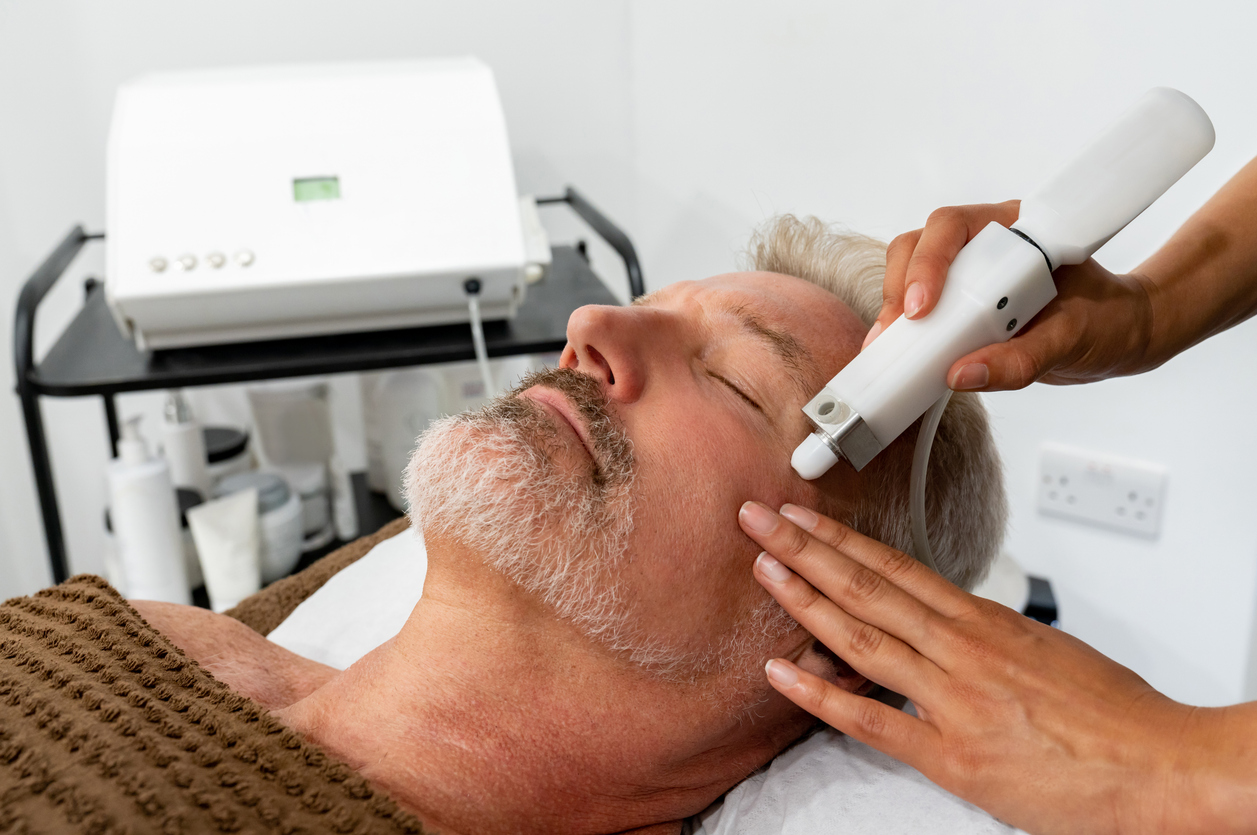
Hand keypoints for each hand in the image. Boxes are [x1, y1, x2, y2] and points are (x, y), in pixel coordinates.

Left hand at [736, 500, 1249, 834]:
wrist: (1162, 765)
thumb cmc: (1114, 714)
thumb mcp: (1045, 652)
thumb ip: (989, 639)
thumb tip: (953, 630)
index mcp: (985, 621)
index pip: (895, 566)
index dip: (841, 539)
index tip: (803, 516)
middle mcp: (961, 648)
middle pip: (866, 586)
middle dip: (804, 549)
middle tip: (757, 518)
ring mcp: (952, 698)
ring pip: (861, 637)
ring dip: (804, 600)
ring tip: (762, 569)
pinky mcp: (952, 755)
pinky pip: (871, 721)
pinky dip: (821, 695)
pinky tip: (782, 672)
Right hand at [869, 202, 1156, 390]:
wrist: (1119, 334)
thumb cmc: (1105, 322)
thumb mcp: (1072, 341)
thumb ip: (1021, 359)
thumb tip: (962, 375)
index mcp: (1017, 229)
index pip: (954, 227)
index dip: (929, 262)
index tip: (922, 308)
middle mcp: (986, 243)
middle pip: (918, 246)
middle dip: (901, 286)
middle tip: (898, 331)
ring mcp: (968, 272)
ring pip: (909, 273)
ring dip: (896, 309)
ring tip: (893, 346)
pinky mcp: (959, 303)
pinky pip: (920, 308)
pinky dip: (907, 331)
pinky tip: (902, 355)